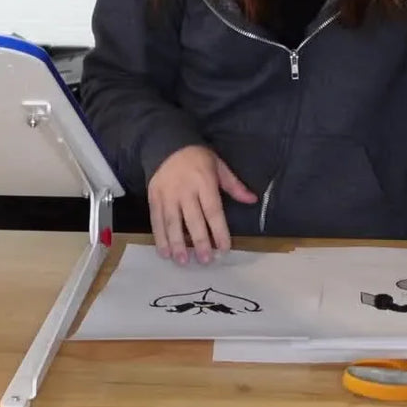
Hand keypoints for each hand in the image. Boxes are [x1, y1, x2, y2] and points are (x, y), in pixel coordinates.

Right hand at [147, 145, 257, 264]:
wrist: (167, 145)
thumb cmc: (198, 158)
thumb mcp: (219, 166)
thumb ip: (234, 185)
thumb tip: (252, 200)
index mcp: (204, 182)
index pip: (213, 210)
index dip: (219, 231)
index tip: (224, 248)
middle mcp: (185, 190)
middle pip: (193, 219)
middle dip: (199, 241)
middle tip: (205, 260)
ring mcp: (167, 194)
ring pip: (172, 222)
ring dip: (177, 243)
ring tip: (182, 261)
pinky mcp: (153, 198)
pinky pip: (156, 220)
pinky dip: (159, 237)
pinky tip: (164, 252)